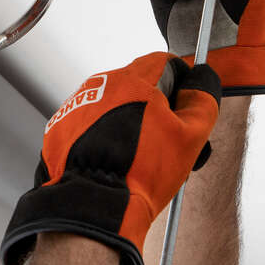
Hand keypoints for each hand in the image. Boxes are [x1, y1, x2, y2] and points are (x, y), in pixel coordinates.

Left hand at [0, 52, 220, 264]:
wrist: (94, 202)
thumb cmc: (142, 173)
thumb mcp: (190, 138)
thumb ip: (202, 101)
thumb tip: (202, 79)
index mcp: (134, 80)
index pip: (164, 62)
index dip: (181, 81)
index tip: (185, 104)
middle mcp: (101, 85)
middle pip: (138, 82)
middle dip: (155, 105)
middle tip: (166, 137)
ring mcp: (77, 105)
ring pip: (114, 103)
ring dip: (129, 120)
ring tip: (139, 155)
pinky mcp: (62, 126)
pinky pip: (91, 122)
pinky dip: (105, 134)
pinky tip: (115, 159)